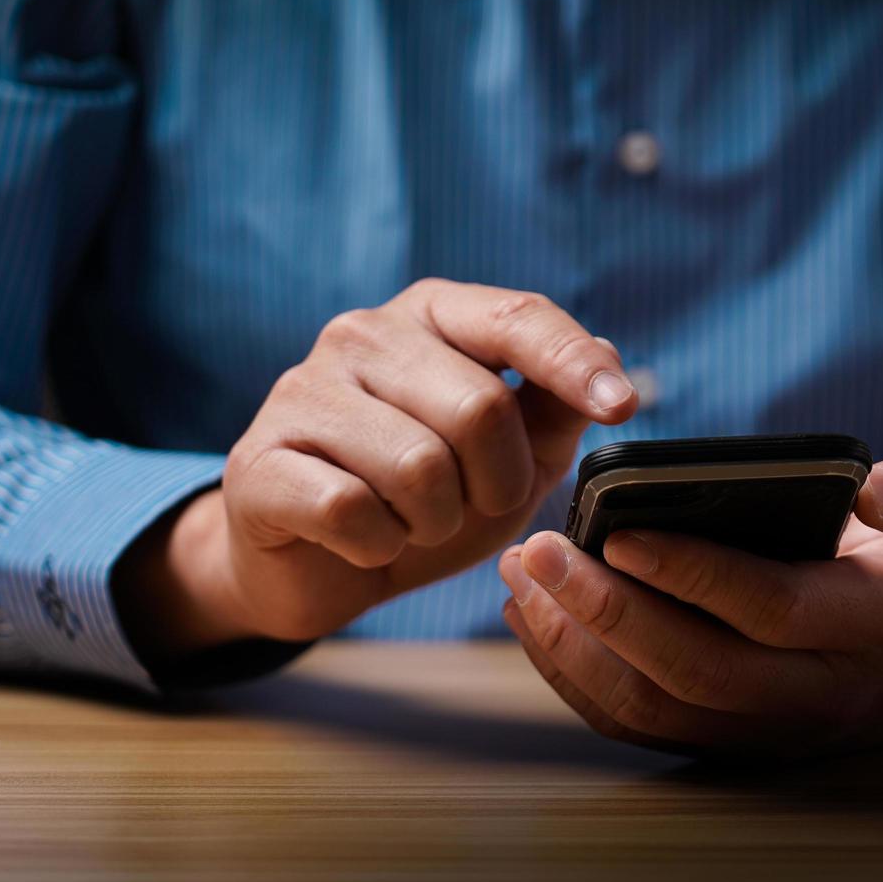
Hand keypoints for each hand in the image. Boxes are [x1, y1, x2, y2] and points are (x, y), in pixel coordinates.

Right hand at [118, 279, 636, 661]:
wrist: (310, 565)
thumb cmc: (421, 498)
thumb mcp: (508, 457)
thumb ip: (554, 408)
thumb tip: (613, 361)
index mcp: (431, 316)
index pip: (517, 317)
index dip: (574, 363)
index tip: (622, 408)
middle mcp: (362, 333)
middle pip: (480, 408)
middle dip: (497, 483)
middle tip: (470, 506)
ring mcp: (303, 391)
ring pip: (420, 466)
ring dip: (436, 521)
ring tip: (413, 522)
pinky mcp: (260, 462)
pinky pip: (353, 511)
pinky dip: (379, 545)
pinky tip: (364, 540)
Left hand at [498, 445, 882, 756]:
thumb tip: (874, 488)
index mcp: (878, 621)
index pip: (774, 608)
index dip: (695, 572)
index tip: (621, 529)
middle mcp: (819, 690)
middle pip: (695, 670)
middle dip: (606, 611)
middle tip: (538, 549)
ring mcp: (772, 726)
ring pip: (658, 708)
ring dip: (577, 647)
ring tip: (523, 575)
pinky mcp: (734, 738)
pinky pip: (643, 724)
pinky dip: (578, 678)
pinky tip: (538, 618)